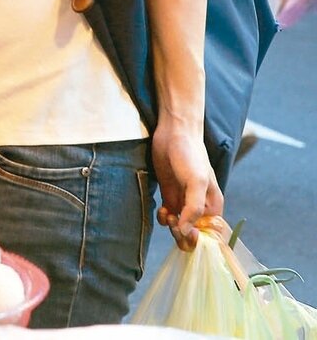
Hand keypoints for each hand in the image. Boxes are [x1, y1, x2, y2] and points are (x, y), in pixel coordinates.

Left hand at [151, 119, 222, 251]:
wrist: (174, 134)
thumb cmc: (191, 156)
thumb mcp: (197, 182)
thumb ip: (193, 208)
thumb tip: (185, 232)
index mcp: (214, 207)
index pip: (212, 235)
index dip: (200, 240)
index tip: (187, 232)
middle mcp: (200, 207)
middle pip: (194, 235)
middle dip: (182, 235)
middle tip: (173, 222)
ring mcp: (183, 202)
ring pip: (179, 228)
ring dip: (172, 227)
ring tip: (167, 213)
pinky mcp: (169, 196)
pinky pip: (167, 218)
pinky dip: (163, 219)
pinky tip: (162, 209)